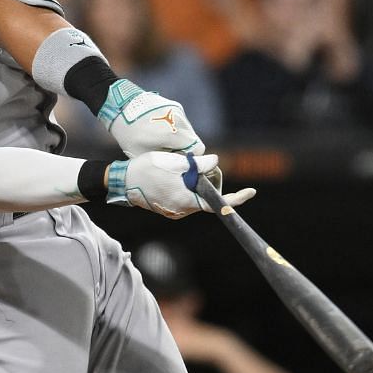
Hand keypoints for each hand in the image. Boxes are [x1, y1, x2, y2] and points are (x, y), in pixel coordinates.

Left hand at [100, 79, 204, 157]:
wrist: (120, 104)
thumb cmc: (129, 132)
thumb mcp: (144, 153)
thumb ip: (164, 160)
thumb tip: (175, 164)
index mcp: (175, 134)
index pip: (198, 149)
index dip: (189, 157)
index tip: (176, 159)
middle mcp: (180, 121)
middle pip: (194, 139)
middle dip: (184, 147)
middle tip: (167, 151)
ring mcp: (178, 111)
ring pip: (188, 130)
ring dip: (180, 137)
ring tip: (161, 139)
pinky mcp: (174, 105)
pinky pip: (181, 121)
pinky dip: (175, 127)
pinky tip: (159, 128)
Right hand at [108, 152, 254, 218]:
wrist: (122, 180)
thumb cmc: (148, 169)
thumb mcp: (176, 162)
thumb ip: (198, 164)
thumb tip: (216, 161)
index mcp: (187, 201)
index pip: (218, 202)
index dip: (236, 198)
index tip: (251, 192)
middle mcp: (183, 210)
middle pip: (207, 197)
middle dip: (209, 181)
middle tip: (201, 164)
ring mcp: (175, 211)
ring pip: (196, 197)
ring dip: (196, 183)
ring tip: (182, 168)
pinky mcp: (168, 209)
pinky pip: (185, 198)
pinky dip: (187, 186)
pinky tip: (176, 175)